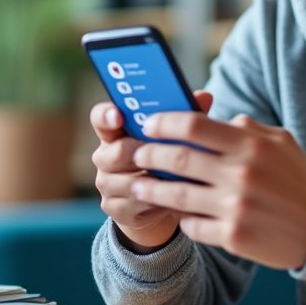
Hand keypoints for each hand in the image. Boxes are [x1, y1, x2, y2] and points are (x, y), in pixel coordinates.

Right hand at [89, 91, 214, 252]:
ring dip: (153, 181)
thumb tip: (205, 96)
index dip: (107, 116)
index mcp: (115, 132)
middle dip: (141, 153)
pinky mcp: (114, 208)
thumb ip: (183, 116)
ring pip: (126, 181)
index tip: (119, 115)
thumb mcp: (173, 137)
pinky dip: (157, 201)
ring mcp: (106, 184)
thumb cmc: (166, 159)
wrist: (157, 202)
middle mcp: (105, 156)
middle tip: (163, 152)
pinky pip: (135, 204)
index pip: (100, 118)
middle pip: (114, 152)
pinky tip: (175, 199)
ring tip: (177, 179)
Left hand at [131, 112, 305, 269]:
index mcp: (251, 145)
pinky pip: (192, 226)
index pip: (194, 126)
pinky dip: (182, 218)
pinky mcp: (233, 237)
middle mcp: (241, 174)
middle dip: (148, 155)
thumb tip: (214, 119)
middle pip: (177, 159)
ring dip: (150, 189)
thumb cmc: (299, 180)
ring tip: (137, 185)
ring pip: (176, 196)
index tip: (149, 124)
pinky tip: (179, 213)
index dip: (164, 123)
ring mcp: (236, 208)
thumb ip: (247, 129)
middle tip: (136, 153)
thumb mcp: (281, 142)